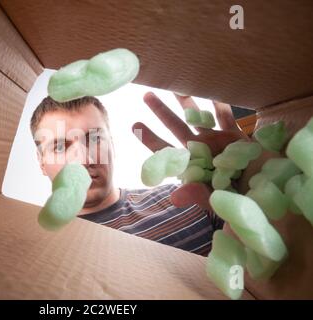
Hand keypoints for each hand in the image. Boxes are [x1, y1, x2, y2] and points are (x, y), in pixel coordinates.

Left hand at [132, 92, 247, 210]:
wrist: (272, 197)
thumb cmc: (242, 204)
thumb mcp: (218, 202)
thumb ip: (196, 196)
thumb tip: (173, 197)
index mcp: (192, 167)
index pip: (166, 152)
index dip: (150, 139)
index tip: (134, 125)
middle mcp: (201, 152)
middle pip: (176, 128)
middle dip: (162, 112)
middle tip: (147, 95)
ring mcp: (218, 143)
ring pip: (198, 118)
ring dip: (186, 103)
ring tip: (176, 85)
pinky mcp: (237, 138)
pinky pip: (225, 117)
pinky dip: (218, 104)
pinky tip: (210, 87)